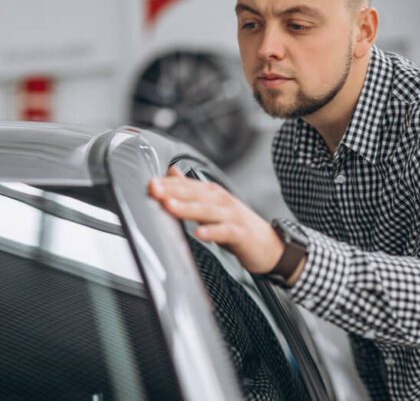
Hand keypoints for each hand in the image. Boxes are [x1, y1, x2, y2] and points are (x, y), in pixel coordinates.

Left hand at [148, 166, 285, 274]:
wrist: (269, 245)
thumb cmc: (237, 225)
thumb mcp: (212, 205)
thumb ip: (191, 189)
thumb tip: (171, 172)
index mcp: (212, 193)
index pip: (187, 185)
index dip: (168, 184)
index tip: (149, 184)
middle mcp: (221, 200)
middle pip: (195, 194)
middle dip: (173, 191)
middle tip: (153, 190)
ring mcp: (232, 216)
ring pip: (207, 210)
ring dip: (188, 207)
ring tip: (169, 206)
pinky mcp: (241, 233)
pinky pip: (225, 231)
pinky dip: (212, 232)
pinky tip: (199, 234)